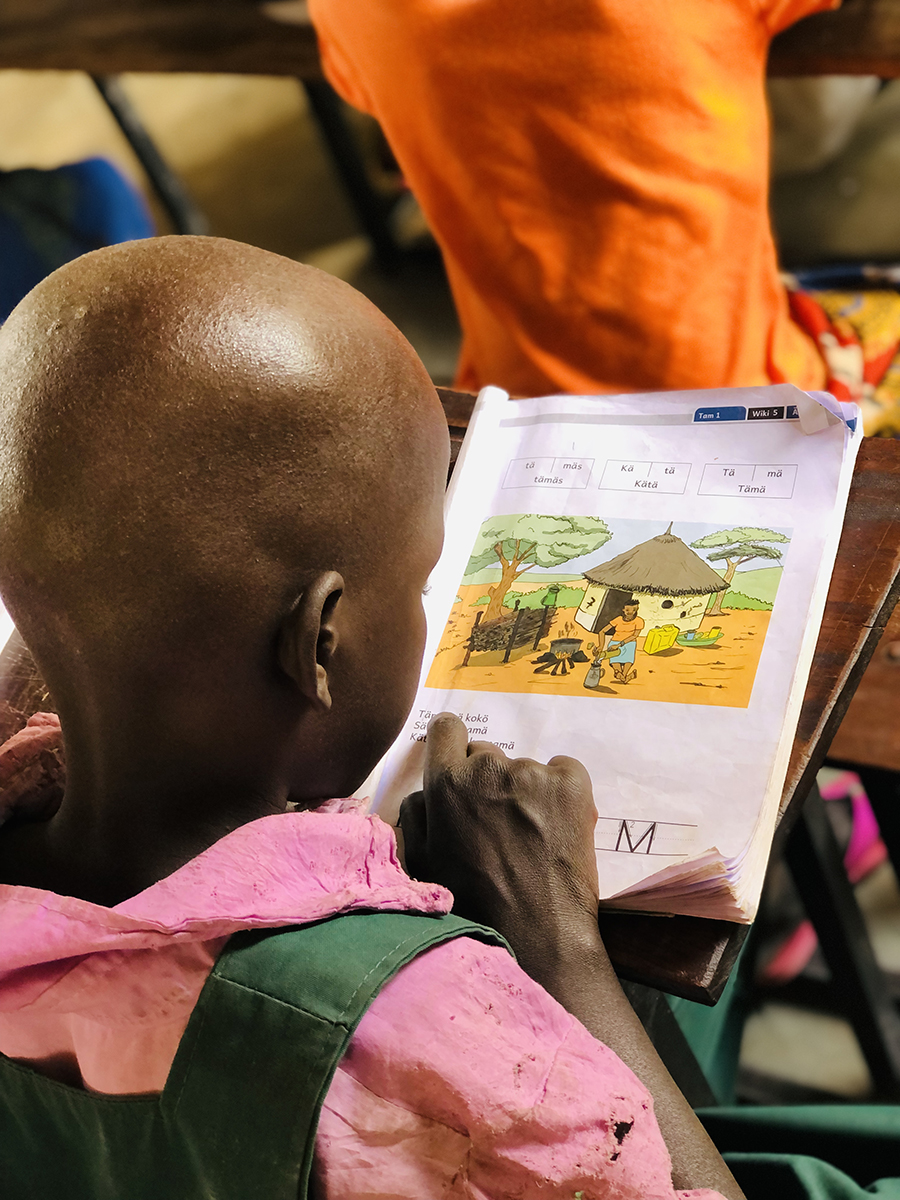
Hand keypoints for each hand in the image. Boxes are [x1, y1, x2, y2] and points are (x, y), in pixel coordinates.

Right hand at [399, 712, 601, 961]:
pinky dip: (560, 791)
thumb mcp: (423, 864)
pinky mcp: (572, 783)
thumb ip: (416, 814)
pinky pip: (563, 771)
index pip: (447, 728)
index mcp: (446, 783)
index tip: (460, 766)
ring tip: (530, 836)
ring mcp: (533, 772)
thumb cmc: (472, 904)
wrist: (538, 935)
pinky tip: (556, 826)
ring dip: (524, 792)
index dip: (452, 746)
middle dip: (487, 780)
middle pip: (485, 753)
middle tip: (496, 822)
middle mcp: (487, 767)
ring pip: (523, 768)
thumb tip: (425, 789)